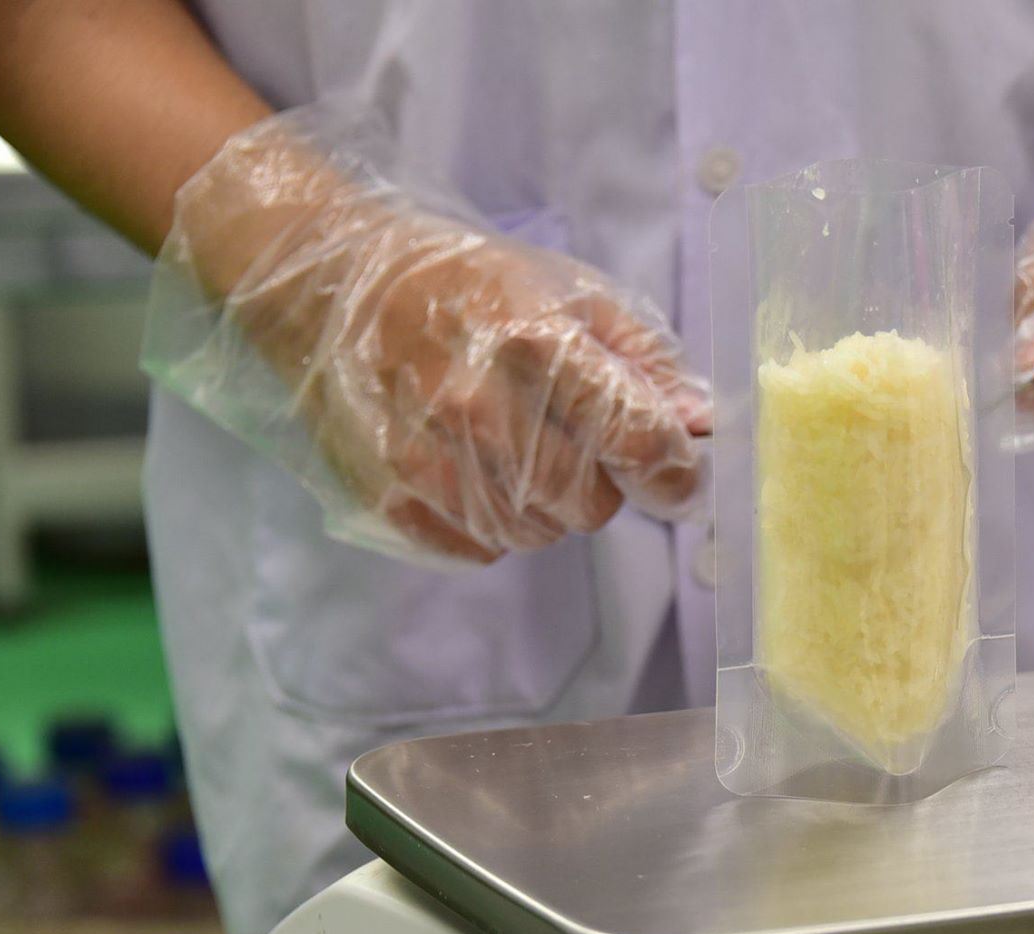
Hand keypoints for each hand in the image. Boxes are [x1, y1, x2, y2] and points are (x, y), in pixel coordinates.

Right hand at [152, 109, 707, 562]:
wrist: (332, 284)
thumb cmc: (467, 284)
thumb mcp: (571, 293)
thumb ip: (645, 360)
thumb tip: (701, 423)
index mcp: (536, 342)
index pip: (636, 440)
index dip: (672, 470)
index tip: (674, 474)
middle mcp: (477, 406)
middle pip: (589, 504)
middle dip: (596, 481)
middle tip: (565, 437)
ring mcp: (426, 457)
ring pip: (536, 534)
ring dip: (543, 506)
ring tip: (512, 447)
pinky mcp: (388, 496)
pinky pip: (479, 549)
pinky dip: (490, 522)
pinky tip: (471, 469)